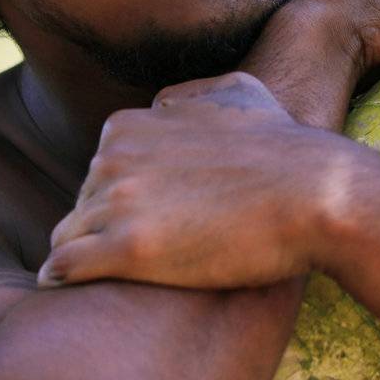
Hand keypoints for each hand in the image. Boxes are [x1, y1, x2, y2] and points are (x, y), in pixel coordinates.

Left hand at [39, 71, 352, 289]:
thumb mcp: (236, 92)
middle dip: (108, 225)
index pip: (99, 170)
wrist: (315, 193)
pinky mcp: (128, 250)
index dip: (127, 197)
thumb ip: (189, 96)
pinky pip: (64, 267)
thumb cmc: (285, 147)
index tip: (160, 216)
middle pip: (83, 203)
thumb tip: (164, 106)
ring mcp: (117, 203)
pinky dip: (69, 277)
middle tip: (158, 247)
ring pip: (69, 236)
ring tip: (127, 275)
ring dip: (92, 255)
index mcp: (126, 125)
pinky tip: (82, 287)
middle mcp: (112, 157)